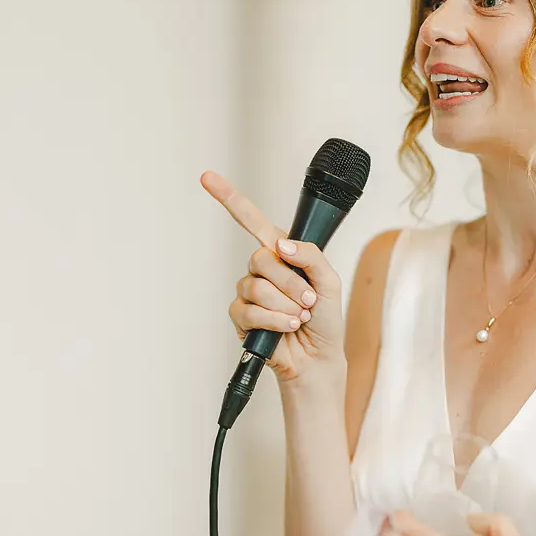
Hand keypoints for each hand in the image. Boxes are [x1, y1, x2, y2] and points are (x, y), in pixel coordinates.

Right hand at [200, 170, 346, 382]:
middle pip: (261, 258)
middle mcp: (261, 269)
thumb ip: (310, 256)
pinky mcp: (241, 318)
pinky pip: (250, 311)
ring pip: (257, 287)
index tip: (207, 177)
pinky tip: (287, 328)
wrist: (318, 357)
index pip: (252, 220)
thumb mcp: (329, 281)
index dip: (229, 198)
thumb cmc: (324, 318)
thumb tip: (281, 246)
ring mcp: (249, 293)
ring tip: (299, 317)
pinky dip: (275, 321)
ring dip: (286, 305)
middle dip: (291, 283)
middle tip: (307, 300)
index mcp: (281, 253)